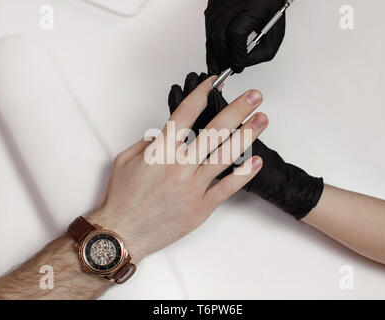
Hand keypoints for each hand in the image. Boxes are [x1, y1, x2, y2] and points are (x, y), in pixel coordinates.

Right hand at [90, 76, 268, 262]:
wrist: (122, 233)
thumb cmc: (122, 199)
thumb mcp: (125, 161)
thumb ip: (147, 143)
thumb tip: (164, 134)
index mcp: (160, 151)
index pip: (186, 114)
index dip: (203, 94)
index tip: (216, 83)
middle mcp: (179, 166)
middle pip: (214, 131)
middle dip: (237, 109)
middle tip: (254, 97)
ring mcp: (192, 187)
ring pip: (225, 156)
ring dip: (246, 136)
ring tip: (262, 120)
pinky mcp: (201, 207)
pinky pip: (227, 188)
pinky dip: (243, 174)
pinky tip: (255, 161)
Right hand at [205, 0, 285, 74]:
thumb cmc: (269, 5)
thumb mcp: (275, 30)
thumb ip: (263, 52)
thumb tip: (244, 64)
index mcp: (252, 7)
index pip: (236, 34)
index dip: (235, 54)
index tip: (238, 65)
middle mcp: (232, 3)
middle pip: (220, 36)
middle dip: (223, 57)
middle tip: (229, 68)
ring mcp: (219, 4)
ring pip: (211, 35)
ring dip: (215, 53)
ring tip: (221, 64)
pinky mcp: (213, 6)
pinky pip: (208, 29)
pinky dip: (213, 44)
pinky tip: (218, 52)